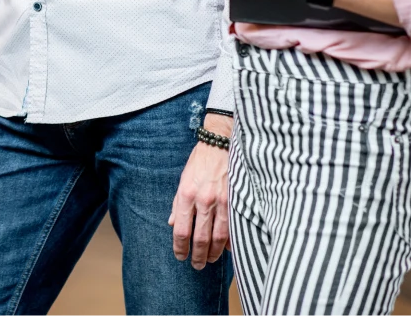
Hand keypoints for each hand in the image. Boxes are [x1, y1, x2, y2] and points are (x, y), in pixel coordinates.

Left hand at [169, 115, 232, 268]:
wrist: (220, 144)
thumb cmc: (199, 162)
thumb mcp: (183, 180)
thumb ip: (178, 204)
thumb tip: (173, 224)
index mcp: (187, 194)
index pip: (181, 229)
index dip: (180, 247)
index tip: (179, 256)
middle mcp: (204, 200)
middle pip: (200, 237)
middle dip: (197, 255)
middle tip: (196, 265)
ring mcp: (222, 202)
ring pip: (219, 237)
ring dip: (213, 253)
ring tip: (209, 260)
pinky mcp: (237, 201)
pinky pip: (234, 228)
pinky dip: (230, 242)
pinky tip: (226, 250)